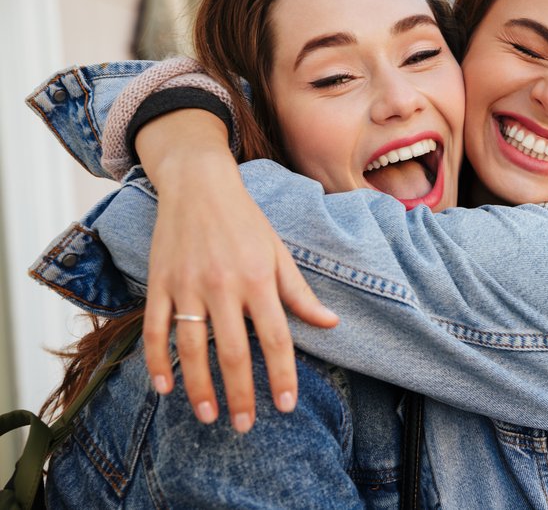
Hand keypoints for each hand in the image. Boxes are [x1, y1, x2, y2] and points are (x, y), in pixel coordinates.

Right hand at [136, 110, 338, 432]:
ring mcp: (187, 285)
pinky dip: (156, 362)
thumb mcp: (279, 253)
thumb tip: (331, 324)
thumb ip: (300, 294)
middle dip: (240, 394)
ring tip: (208, 416)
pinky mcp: (159, 283)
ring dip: (199, 386)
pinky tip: (164, 389)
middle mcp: (224, 285)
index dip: (281, 374)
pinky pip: (155, 330)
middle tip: (245, 425)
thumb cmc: (246, 221)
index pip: (276, 338)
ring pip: (191, 347)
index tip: (285, 405)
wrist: (199, 184)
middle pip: (233, 351)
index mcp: (259, 279)